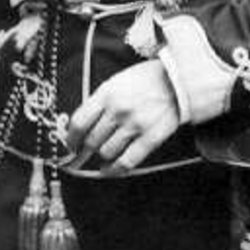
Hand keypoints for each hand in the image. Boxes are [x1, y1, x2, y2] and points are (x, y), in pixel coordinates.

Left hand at [67, 59, 179, 175]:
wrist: (178, 80)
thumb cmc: (147, 78)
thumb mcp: (118, 81)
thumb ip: (100, 100)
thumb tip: (84, 123)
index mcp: (107, 93)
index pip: (80, 122)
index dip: (71, 138)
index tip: (71, 144)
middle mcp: (118, 110)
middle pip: (92, 139)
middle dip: (86, 148)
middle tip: (85, 152)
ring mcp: (134, 125)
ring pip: (106, 151)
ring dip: (102, 156)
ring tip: (103, 155)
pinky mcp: (150, 137)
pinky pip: (127, 161)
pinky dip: (115, 170)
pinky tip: (110, 171)